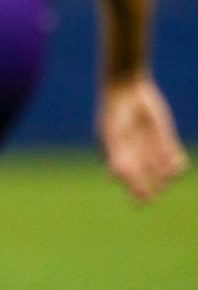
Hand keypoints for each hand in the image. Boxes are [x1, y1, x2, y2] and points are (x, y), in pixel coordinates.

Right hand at [97, 75, 187, 201]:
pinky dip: (177, 164)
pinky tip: (178, 165)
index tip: (139, 198)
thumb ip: (114, 155)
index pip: (129, 181)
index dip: (134, 191)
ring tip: (167, 177)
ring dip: (165, 177)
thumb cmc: (113, 114)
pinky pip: (175, 157)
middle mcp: (136, 156)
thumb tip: (116, 178)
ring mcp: (151, 148)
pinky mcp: (165, 139)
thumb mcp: (111, 135)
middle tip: (153, 195)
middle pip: (146, 180)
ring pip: (162, 171)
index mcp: (120, 158)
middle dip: (150, 189)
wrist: (126, 90)